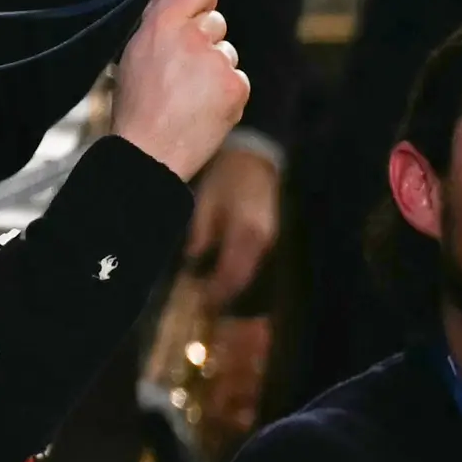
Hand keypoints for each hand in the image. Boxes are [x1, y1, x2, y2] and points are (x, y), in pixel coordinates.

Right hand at [112, 0, 248, 181]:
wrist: (150, 151)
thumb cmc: (137, 103)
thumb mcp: (134, 50)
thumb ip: (158, 13)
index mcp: (161, 23)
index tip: (195, 11)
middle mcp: (192, 36)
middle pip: (216, 20)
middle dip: (204, 39)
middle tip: (182, 68)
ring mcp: (217, 61)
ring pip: (227, 52)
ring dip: (214, 68)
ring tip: (189, 94)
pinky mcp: (236, 86)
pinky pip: (237, 78)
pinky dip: (225, 91)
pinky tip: (203, 107)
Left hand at [185, 144, 281, 306]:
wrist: (256, 157)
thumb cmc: (225, 176)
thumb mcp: (204, 202)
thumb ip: (199, 234)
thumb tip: (190, 263)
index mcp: (246, 234)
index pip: (231, 275)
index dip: (215, 293)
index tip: (197, 303)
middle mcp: (263, 243)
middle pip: (243, 281)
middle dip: (223, 296)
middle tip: (201, 305)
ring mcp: (271, 242)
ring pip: (251, 275)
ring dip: (232, 287)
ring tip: (209, 294)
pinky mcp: (271, 238)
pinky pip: (255, 264)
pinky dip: (239, 274)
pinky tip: (223, 276)